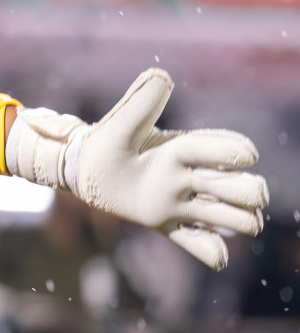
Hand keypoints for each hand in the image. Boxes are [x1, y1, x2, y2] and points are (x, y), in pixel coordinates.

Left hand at [9, 69, 268, 269]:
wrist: (83, 168)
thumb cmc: (104, 142)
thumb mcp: (121, 121)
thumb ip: (141, 100)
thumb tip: (162, 76)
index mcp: (179, 149)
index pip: (217, 150)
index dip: (232, 152)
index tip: (248, 155)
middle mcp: (187, 176)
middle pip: (235, 187)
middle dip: (246, 191)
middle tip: (245, 197)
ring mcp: (179, 201)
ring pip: (225, 216)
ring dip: (237, 220)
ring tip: (235, 222)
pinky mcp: (165, 222)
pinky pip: (194, 242)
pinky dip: (210, 251)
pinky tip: (218, 257)